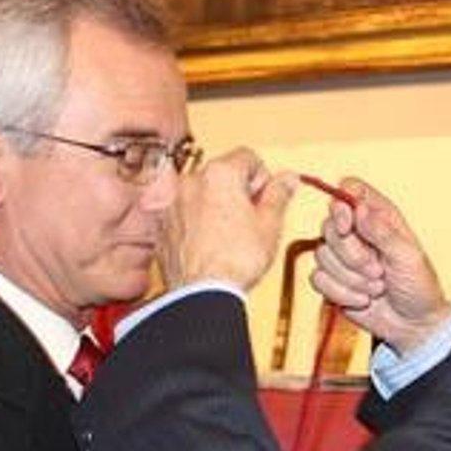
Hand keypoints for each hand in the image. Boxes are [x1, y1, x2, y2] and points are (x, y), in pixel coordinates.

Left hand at [162, 148, 295, 291]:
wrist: (202, 293)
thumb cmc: (234, 262)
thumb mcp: (270, 224)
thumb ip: (279, 194)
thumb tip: (287, 179)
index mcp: (220, 174)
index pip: (248, 157)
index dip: (262, 179)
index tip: (264, 199)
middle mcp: (191, 182)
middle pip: (222, 174)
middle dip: (238, 192)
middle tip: (250, 221)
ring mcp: (173, 204)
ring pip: (202, 194)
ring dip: (216, 207)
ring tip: (230, 237)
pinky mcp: (162, 227)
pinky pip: (185, 215)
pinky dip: (197, 224)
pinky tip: (211, 245)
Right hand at [308, 178, 450, 354]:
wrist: (412, 325)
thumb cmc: (418, 286)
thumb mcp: (408, 256)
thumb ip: (381, 231)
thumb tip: (358, 208)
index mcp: (379, 216)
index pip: (349, 189)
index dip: (341, 203)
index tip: (347, 225)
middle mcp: (357, 231)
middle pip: (329, 225)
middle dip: (352, 254)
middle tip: (378, 270)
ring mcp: (342, 256)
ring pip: (322, 254)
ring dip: (351, 278)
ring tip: (377, 286)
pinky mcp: (331, 280)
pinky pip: (318, 279)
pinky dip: (342, 293)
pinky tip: (363, 299)